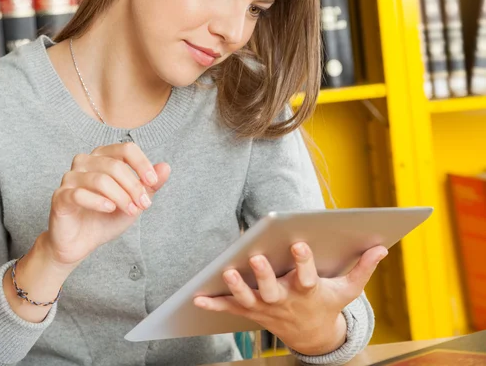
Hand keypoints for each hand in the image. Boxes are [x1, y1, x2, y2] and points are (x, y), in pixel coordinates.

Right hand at [44, 142, 170, 266]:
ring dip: (121, 197)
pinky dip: (99, 202)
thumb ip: (150, 185)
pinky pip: (80, 194)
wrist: (82, 243)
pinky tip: (110, 209)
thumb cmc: (107, 217)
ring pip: (101, 180)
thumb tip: (166, 167)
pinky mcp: (60, 196)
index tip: (153, 182)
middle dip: (134, 187)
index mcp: (103, 156)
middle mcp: (85, 161)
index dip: (142, 164)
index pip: (126, 149)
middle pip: (115, 166)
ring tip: (131, 211)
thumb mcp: (134, 200)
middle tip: (144, 205)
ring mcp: (70, 178)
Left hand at [194, 242, 387, 355]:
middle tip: (256, 257)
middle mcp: (286, 300)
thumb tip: (382, 247)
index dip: (303, 261)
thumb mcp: (347, 290)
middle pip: (273, 289)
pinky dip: (214, 304)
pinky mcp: (253, 312)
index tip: (299, 243)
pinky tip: (197, 299)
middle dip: (264, 275)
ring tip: (226, 272)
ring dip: (237, 287)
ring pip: (249, 299)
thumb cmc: (327, 305)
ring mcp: (267, 307)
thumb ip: (362, 268)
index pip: (307, 275)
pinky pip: (232, 309)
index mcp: (309, 291)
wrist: (312, 337)